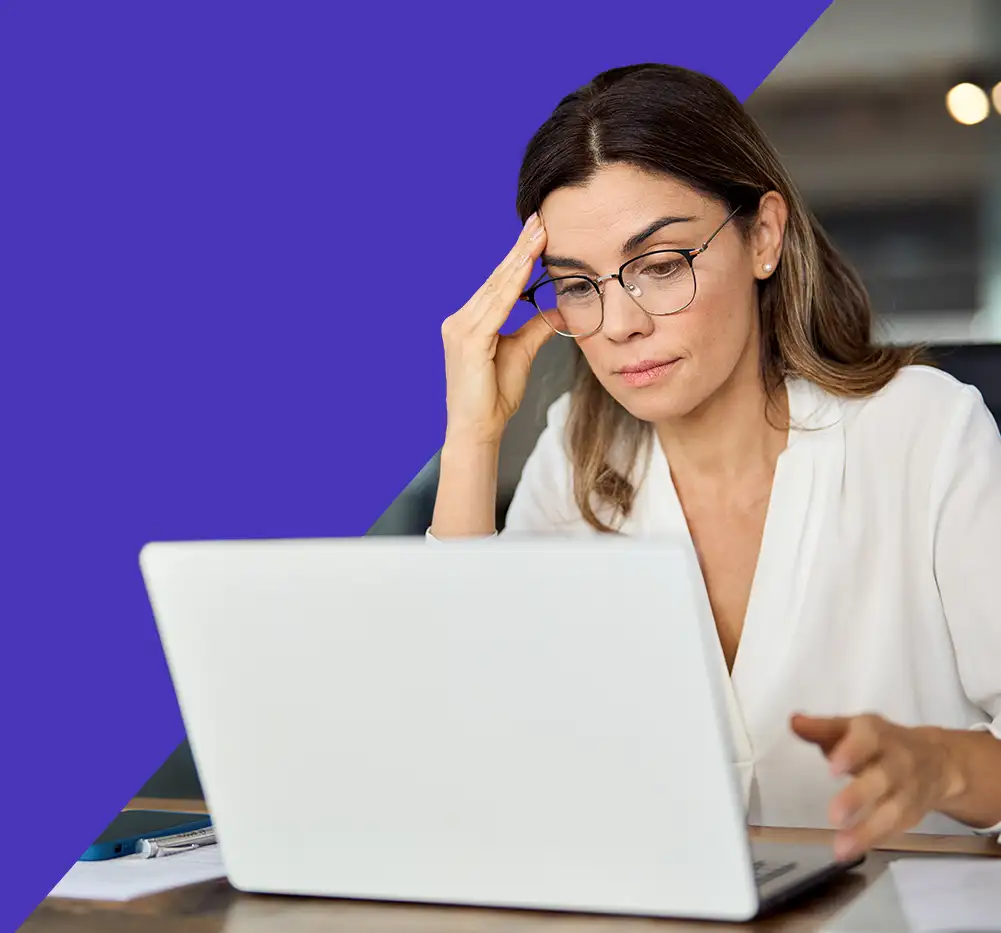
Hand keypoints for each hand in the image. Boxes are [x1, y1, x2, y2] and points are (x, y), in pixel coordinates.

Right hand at [440, 212, 555, 447]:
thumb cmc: (493, 396)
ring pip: (496, 287)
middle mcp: (460, 320)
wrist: (477, 429)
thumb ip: (536, 328)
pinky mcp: (469, 340)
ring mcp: (461, 328)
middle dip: (520, 248)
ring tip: (538, 233)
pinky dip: (512, 283)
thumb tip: (559, 309)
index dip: (518, 256)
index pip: (498, 283)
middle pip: (496, 278)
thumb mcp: (521, 353)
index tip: (537, 232)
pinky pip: (495, 305)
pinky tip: (526, 265)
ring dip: (519, 258)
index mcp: (470, 322)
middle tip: (540, 219)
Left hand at [791, 712, 964, 860]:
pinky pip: (894, 829)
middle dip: (859, 796)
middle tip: (834, 815)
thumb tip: (794, 723)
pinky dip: (872, 841)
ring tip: (841, 847)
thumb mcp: (852, 728)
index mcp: (878, 734)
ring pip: (892, 811)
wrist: (937, 760)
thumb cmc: (880, 741)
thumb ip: (822, 728)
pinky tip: (848, 851)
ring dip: (867, 830)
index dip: (852, 753)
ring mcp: (908, 790)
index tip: (833, 768)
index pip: (868, 740)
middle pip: (883, 778)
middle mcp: (898, 761)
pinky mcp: (912, 814)